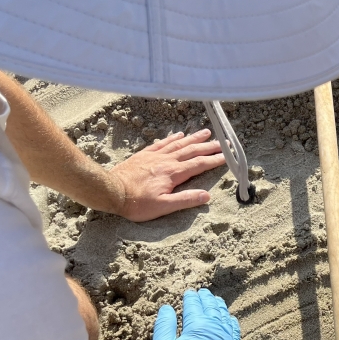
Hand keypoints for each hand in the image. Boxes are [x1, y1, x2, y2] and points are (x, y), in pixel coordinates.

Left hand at [110, 130, 224, 221]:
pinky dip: (173, 138)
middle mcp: (166, 161)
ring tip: (206, 132)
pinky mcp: (144, 155)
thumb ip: (185, 200)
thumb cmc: (136, 203)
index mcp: (173, 173)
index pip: (199, 164)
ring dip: (194, 138)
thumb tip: (206, 196)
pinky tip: (179, 134)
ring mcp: (155, 156)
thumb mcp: (163, 207)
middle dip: (209, 146)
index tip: (228, 156)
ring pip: (179, 144)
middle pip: (192, 150)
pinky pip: (162, 143)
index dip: (215, 160)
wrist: (110, 191)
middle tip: (224, 142)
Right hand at [152, 289, 240, 339]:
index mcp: (197, 326)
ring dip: (220, 308)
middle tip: (204, 292)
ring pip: (225, 319)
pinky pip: (235, 333)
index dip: (191, 298)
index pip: (194, 306)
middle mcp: (216, 330)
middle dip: (206, 299)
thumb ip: (165, 325)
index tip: (189, 293)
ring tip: (216, 301)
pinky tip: (230, 319)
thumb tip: (167, 308)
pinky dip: (232, 324)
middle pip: (212, 309)